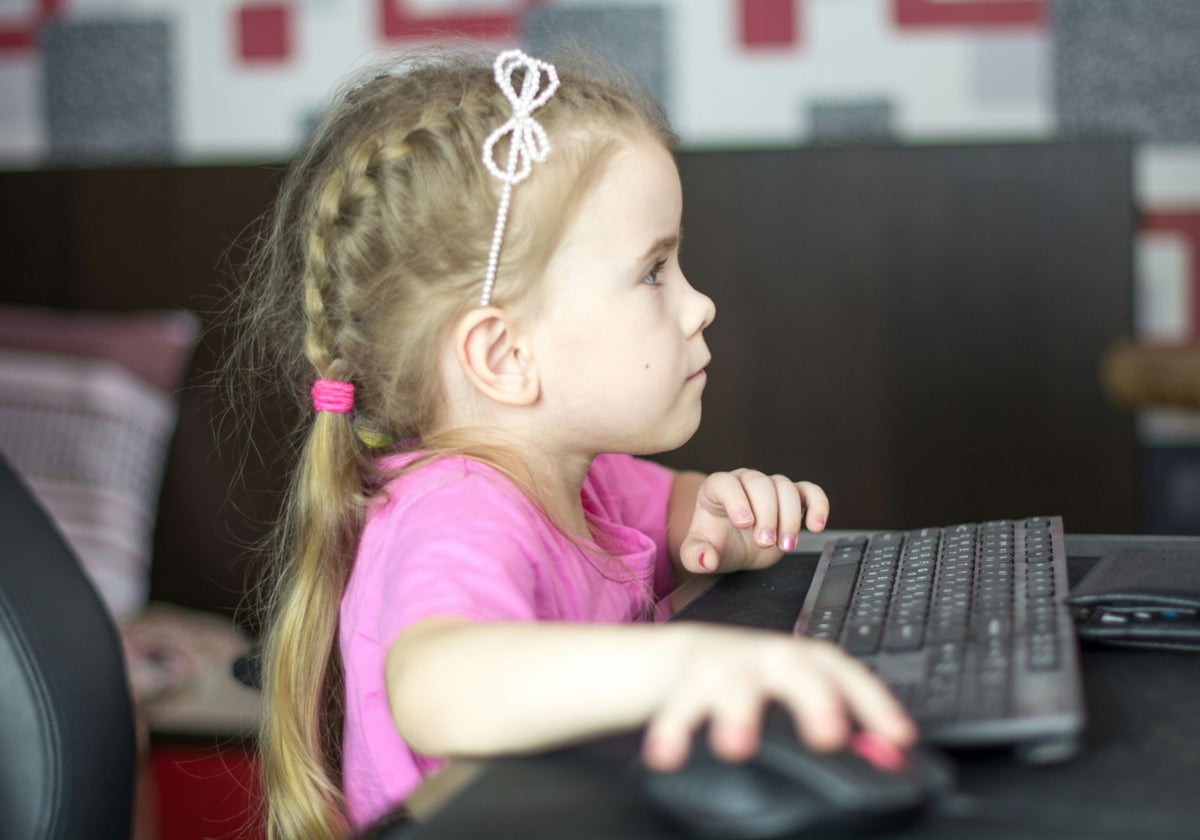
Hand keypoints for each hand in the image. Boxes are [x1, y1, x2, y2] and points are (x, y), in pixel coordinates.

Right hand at [642, 626, 915, 770]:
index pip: (849, 675)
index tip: (899, 737)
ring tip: (735, 747)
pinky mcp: (687, 682)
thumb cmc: (763, 682)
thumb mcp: (804, 696)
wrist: (691, 657)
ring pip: (735, 683)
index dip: (875, 704)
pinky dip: (673, 730)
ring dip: (738, 714)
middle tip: (827, 736)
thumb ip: (846, 723)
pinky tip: (668, 755)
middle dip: (813, 701)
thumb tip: (891, 756)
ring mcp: (729, 667)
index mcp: (808, 661)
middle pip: (796, 670)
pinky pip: (678, 706)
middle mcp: (771, 659)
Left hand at [679, 470, 828, 573]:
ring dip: (790, 517)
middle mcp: (744, 482)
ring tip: (785, 545)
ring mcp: (770, 487)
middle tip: (765, 543)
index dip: (736, 500)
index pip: (726, 483)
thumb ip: (696, 556)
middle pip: (760, 484)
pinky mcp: (793, 498)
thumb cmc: (715, 544)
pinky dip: (818, 505)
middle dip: (766, 514)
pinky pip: (810, 492)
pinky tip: (816, 526)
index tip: (744, 524)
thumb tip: (707, 559)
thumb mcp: (697, 553)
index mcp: (716, 489)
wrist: (735, 547)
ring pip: (786, 487)